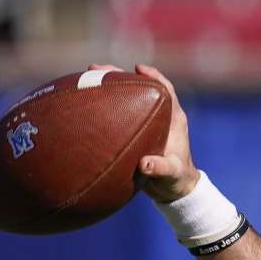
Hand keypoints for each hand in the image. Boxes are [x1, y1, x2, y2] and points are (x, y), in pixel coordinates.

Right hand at [87, 63, 199, 201]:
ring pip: (128, 99)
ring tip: (85, 78)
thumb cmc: (176, 180)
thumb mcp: (171, 174)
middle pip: (140, 88)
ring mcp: (148, 123)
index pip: (165, 90)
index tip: (137, 68)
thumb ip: (160, 168)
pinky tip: (84, 104)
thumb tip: (144, 164)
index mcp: (174, 120)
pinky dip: (104, 107)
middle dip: (119, 76)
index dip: (153, 76)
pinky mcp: (136, 132)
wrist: (174, 191)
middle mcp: (161, 117)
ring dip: (109, 87)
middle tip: (96, 69)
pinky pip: (119, 114)